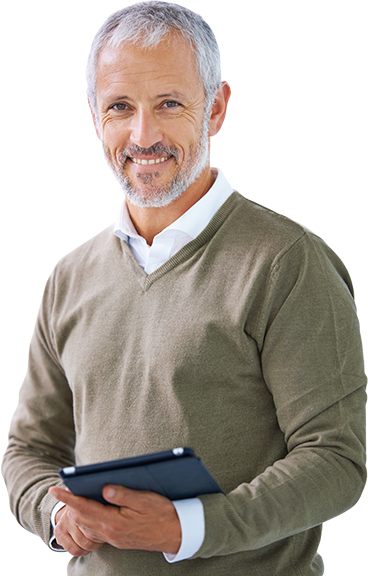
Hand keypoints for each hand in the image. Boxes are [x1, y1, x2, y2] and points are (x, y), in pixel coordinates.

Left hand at [48, 485, 180, 554]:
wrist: (176, 534)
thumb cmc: (163, 513)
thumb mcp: (145, 500)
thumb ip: (123, 495)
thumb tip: (104, 489)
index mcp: (115, 522)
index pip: (84, 508)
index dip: (68, 498)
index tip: (54, 488)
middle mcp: (110, 532)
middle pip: (81, 518)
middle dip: (69, 504)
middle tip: (62, 489)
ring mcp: (113, 538)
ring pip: (87, 526)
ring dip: (78, 512)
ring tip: (74, 497)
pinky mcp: (118, 539)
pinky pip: (96, 531)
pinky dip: (88, 519)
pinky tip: (91, 510)